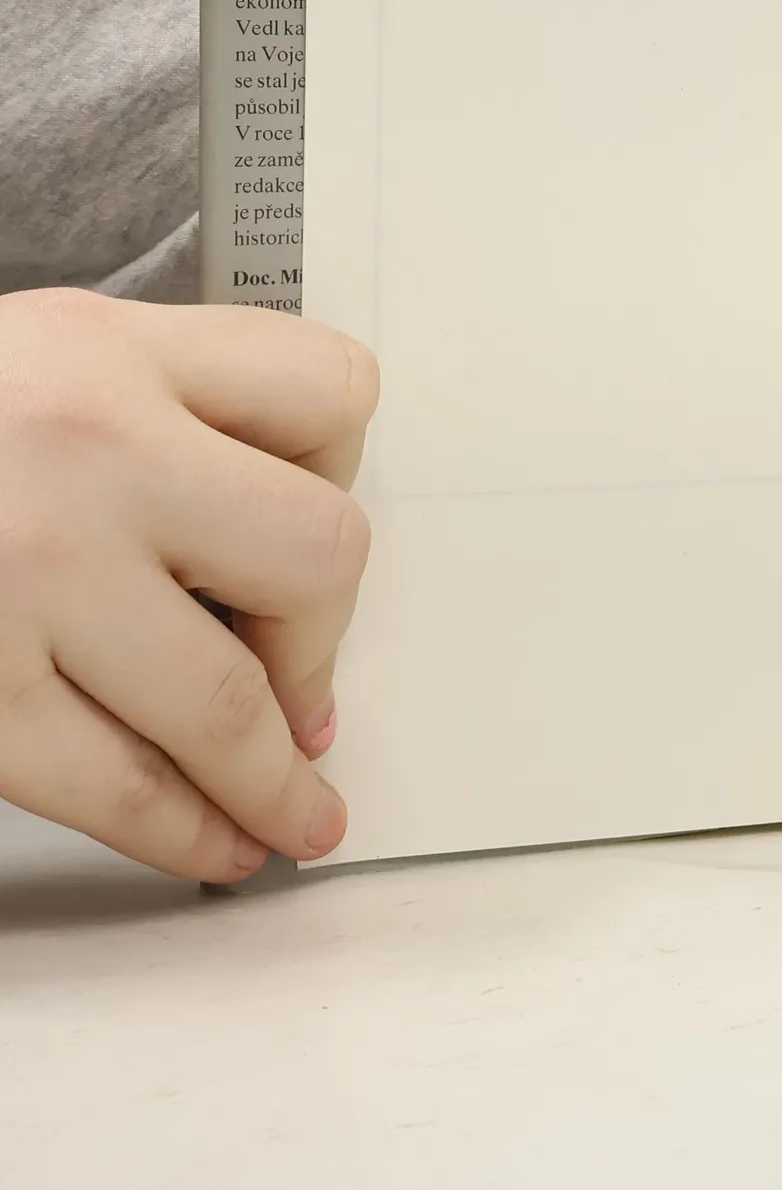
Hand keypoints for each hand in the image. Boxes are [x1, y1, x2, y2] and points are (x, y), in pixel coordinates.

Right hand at [0, 289, 377, 879]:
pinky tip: (214, 839)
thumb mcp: (40, 354)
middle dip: (324, 635)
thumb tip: (278, 549)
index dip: (340, 461)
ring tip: (302, 811)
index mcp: (106, 350)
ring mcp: (19, 579)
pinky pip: (112, 785)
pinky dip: (182, 828)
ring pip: (227, 703)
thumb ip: (165, 410)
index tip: (319, 511)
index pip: (331, 392)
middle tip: (306, 678)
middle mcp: (80, 452)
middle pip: (317, 552)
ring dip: (278, 778)